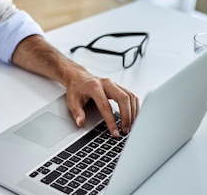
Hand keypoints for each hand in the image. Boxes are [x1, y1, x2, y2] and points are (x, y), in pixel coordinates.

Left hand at [12, 35, 139, 137]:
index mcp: (93, 86)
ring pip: (130, 97)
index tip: (114, 133)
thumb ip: (76, 111)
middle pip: (123, 100)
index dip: (110, 120)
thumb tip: (80, 123)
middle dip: (127, 117)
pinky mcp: (117, 85)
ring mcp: (112, 83)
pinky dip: (136, 107)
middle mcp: (105, 82)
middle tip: (127, 132)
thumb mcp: (70, 100)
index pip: (105, 106)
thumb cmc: (72, 86)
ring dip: (134, 113)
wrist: (73, 72)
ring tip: (133, 128)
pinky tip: (136, 118)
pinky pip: (131, 95)